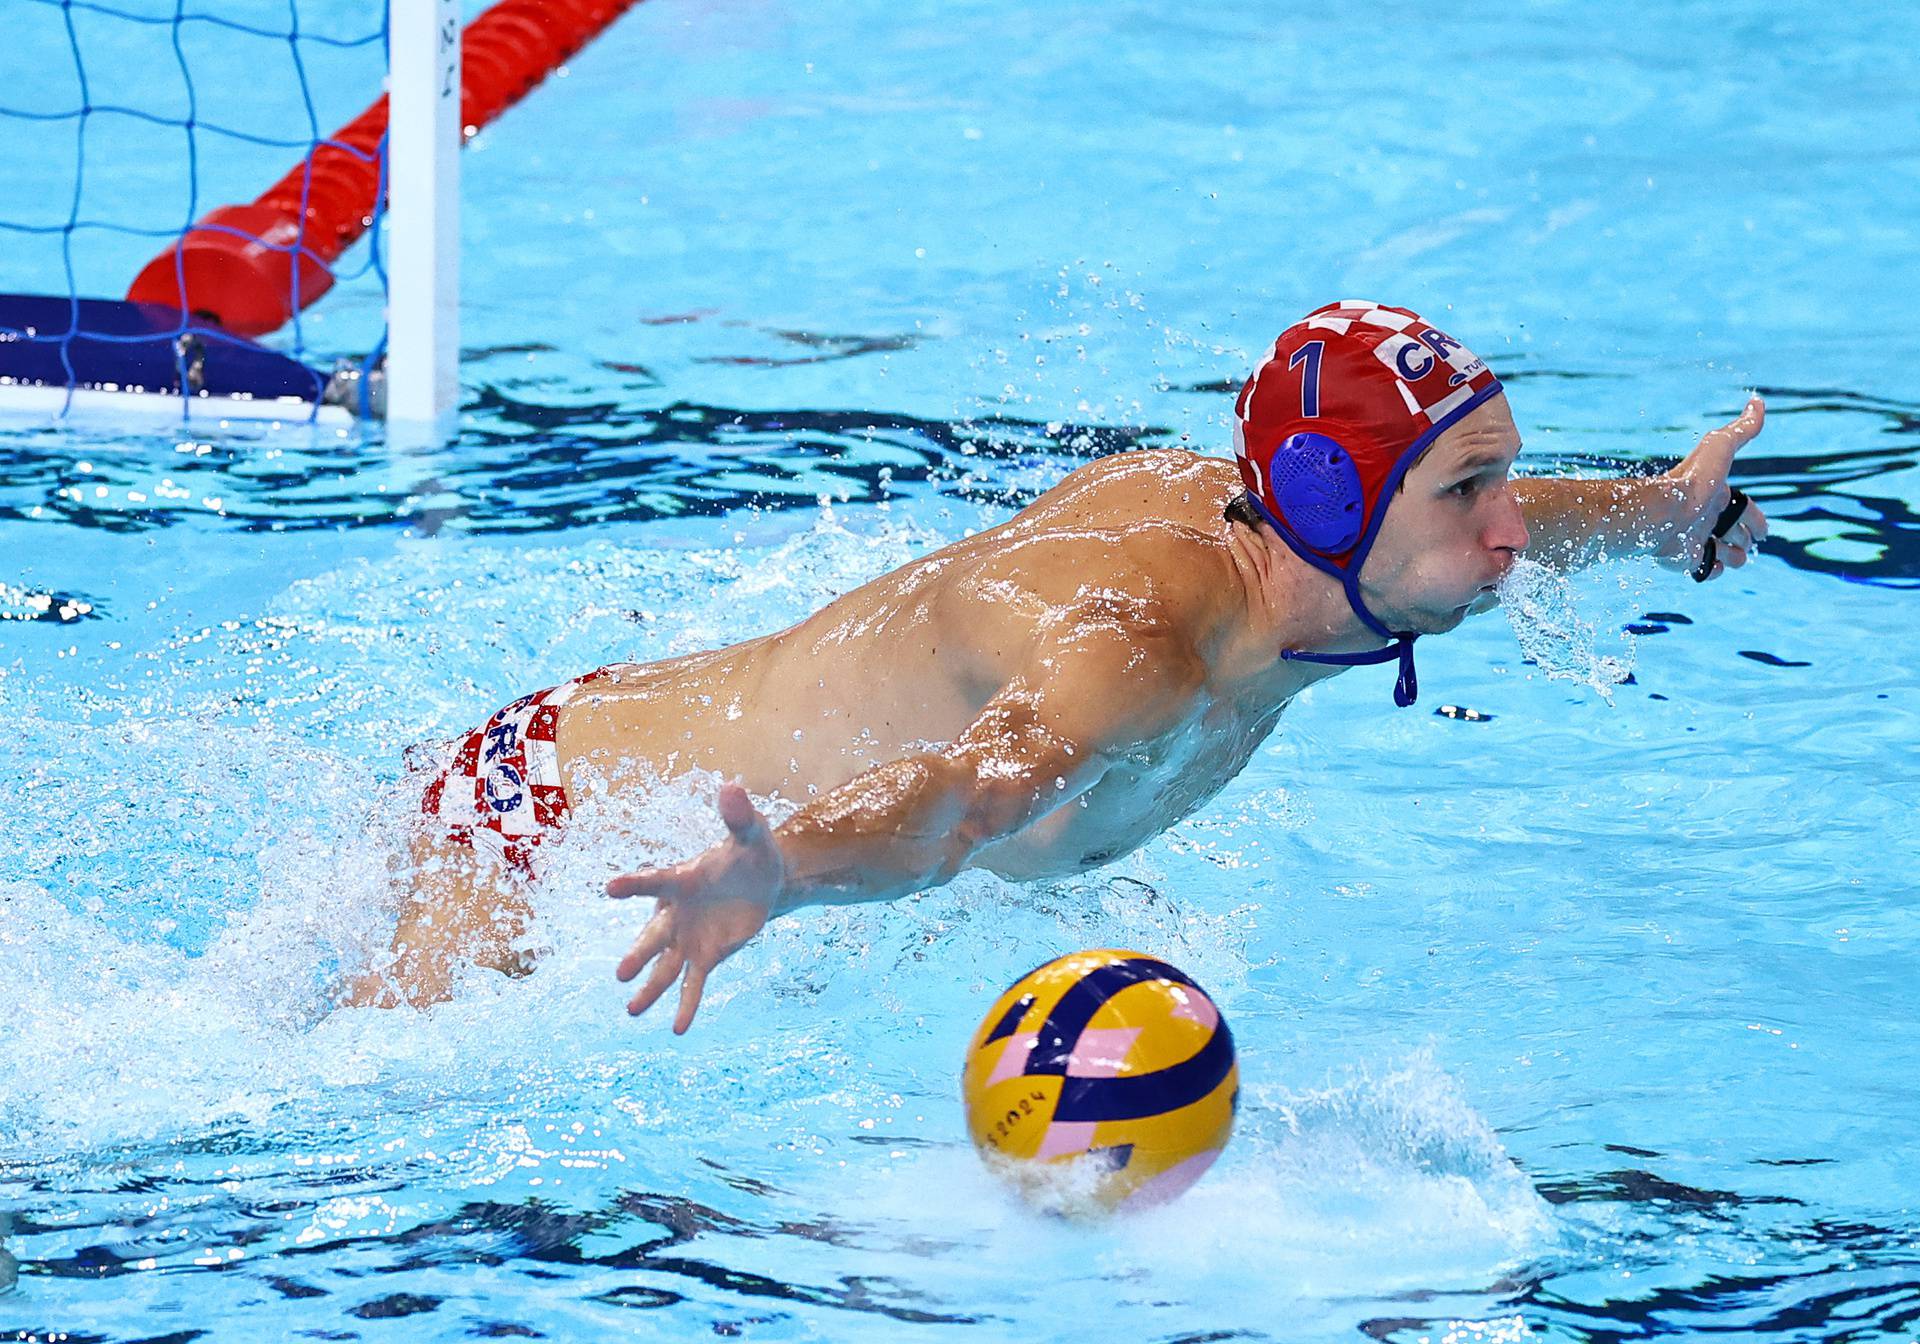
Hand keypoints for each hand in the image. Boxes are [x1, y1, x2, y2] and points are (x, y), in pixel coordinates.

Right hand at [606, 781, 787, 1032]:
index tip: (610, 888)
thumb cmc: (751, 852)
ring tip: (633, 1011)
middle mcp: (677, 913)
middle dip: (639, 954)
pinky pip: (694, 985)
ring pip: (665, 968)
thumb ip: (739, 816)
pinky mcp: (707, 957)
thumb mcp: (751, 833)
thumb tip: (732, 787)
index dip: (635, 885)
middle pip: (654, 937)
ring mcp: (689, 938)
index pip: (655, 882)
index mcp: (682, 879)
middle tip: (621, 973)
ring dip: (650, 990)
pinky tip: (679, 1030)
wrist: (766, 881)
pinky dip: (687, 1007)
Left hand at [1655, 395, 1769, 581]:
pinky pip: (1704, 569)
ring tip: (1738, 556)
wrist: (1659, 514)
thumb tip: (1757, 401)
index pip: (1741, 508)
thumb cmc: (1690, 480)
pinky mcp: (1685, 559)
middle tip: (1752, 542)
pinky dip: (1714, 570)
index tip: (1764, 530)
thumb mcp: (1720, 447)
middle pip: (1731, 531)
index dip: (1755, 518)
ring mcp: (1694, 538)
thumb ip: (1741, 430)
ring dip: (1734, 556)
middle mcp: (1703, 516)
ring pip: (1721, 552)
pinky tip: (1717, 566)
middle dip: (1744, 538)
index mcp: (1714, 494)